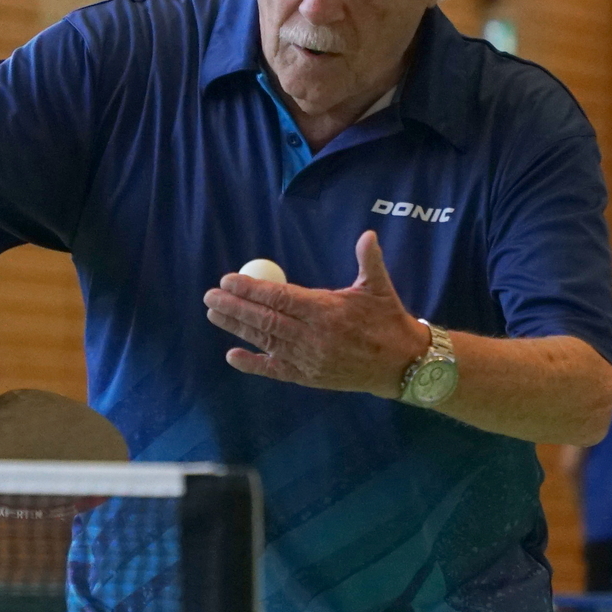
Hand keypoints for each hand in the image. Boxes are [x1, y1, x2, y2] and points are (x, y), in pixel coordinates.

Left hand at [203, 231, 429, 397]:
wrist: (401, 364)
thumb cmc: (387, 320)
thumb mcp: (379, 287)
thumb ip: (369, 260)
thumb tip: (367, 234)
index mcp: (326, 311)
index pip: (280, 298)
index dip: (252, 289)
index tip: (229, 280)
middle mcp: (313, 336)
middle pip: (266, 320)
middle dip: (235, 307)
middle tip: (211, 295)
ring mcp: (308, 359)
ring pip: (266, 341)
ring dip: (237, 328)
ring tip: (214, 314)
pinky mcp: (308, 377)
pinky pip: (275, 370)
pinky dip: (253, 365)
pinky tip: (232, 357)